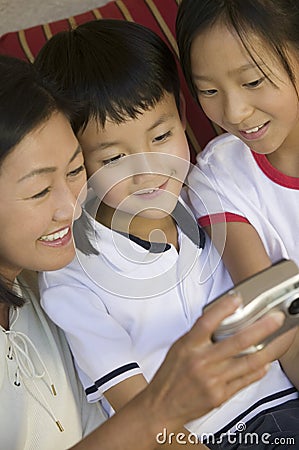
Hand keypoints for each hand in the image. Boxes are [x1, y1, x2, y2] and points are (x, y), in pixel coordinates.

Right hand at [146, 292, 284, 428]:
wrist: (162, 406)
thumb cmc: (170, 376)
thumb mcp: (179, 348)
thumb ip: (199, 335)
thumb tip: (220, 321)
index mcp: (188, 346)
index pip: (207, 322)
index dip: (222, 308)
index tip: (237, 299)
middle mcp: (202, 362)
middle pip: (236, 342)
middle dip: (260, 329)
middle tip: (275, 319)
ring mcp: (213, 380)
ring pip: (247, 362)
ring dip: (268, 350)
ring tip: (280, 339)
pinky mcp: (220, 395)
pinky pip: (245, 380)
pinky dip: (259, 370)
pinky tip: (266, 362)